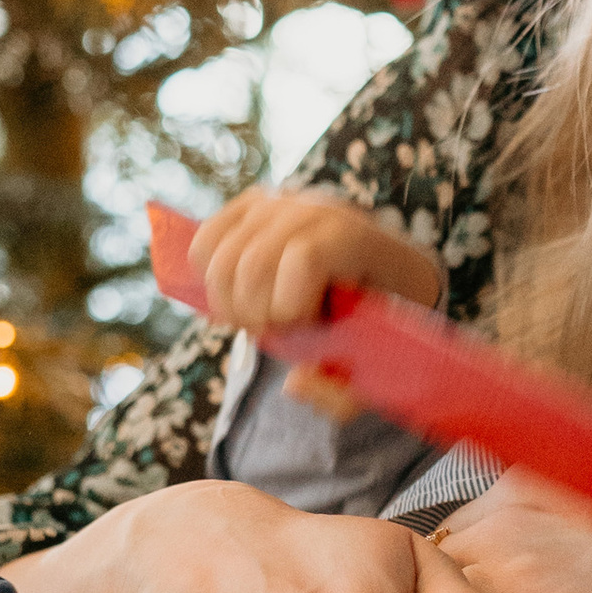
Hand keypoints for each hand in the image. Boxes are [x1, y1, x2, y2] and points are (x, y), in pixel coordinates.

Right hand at [186, 187, 443, 421]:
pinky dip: (207, 278)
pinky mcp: (250, 205)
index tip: (302, 329)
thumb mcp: (376, 368)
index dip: (290, 306)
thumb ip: (343, 390)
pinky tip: (236, 297)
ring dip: (228, 303)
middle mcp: (314, 209)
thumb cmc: (381, 327)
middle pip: (251, 263)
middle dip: (252, 314)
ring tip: (255, 318)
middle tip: (273, 333)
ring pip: (219, 258)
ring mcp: (279, 202)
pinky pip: (205, 243)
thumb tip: (294, 384)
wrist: (387, 274)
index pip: (303, 259)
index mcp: (355, 238)